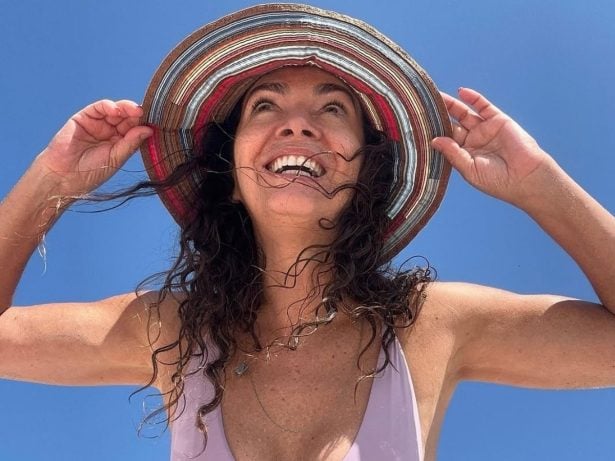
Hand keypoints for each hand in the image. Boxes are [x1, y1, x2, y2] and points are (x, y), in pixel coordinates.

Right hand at [37, 100, 152, 195]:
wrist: (64, 176)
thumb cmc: (91, 172)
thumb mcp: (116, 158)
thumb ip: (131, 143)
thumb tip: (149, 130)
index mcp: (120, 143)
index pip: (134, 129)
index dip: (142, 124)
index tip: (153, 122)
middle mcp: (110, 132)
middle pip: (126, 118)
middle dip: (136, 114)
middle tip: (143, 113)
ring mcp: (97, 124)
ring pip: (115, 111)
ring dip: (125, 108)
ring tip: (134, 111)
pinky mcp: (84, 118)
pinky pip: (98, 108)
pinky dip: (108, 106)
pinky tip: (116, 110)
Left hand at [432, 88, 549, 206]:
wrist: (526, 178)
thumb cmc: (497, 181)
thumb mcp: (469, 169)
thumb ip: (452, 153)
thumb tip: (434, 139)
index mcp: (464, 155)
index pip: (445, 140)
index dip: (433, 132)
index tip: (416, 125)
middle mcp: (473, 141)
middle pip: (451, 124)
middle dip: (438, 116)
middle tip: (421, 106)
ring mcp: (485, 130)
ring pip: (464, 113)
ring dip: (451, 104)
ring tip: (435, 95)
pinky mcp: (498, 120)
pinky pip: (483, 106)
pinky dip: (473, 98)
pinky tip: (460, 92)